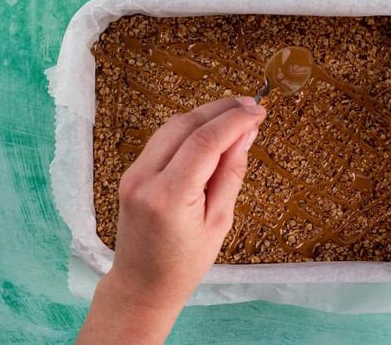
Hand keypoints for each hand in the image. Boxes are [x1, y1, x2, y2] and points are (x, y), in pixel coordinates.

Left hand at [78, 97, 265, 343]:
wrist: (141, 285)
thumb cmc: (184, 264)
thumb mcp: (220, 222)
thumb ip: (231, 173)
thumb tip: (246, 135)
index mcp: (169, 196)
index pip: (206, 141)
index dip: (235, 120)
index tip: (259, 111)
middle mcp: (145, 178)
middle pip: (185, 124)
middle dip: (221, 110)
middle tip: (252, 105)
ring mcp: (133, 174)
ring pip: (172, 126)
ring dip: (205, 115)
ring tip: (237, 115)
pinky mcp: (131, 173)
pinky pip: (163, 140)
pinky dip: (189, 129)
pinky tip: (212, 132)